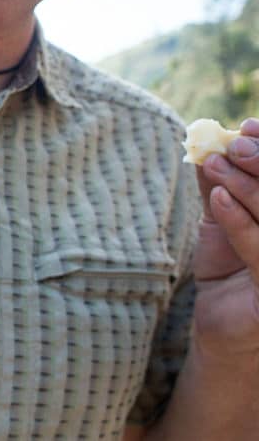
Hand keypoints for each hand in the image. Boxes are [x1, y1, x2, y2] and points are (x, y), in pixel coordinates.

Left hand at [191, 117, 258, 359]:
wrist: (224, 331)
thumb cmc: (230, 274)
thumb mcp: (223, 224)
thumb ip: (221, 188)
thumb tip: (208, 145)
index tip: (248, 126)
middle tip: (233, 143)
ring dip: (248, 185)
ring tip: (217, 164)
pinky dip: (239, 221)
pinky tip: (217, 198)